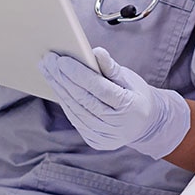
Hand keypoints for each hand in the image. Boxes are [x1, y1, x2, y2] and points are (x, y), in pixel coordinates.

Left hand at [42, 47, 190, 158]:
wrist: (146, 124)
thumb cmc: (136, 95)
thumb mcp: (130, 79)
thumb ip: (111, 67)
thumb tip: (95, 52)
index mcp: (129, 106)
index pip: (99, 88)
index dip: (79, 74)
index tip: (61, 59)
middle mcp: (116, 125)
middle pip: (83, 99)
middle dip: (62, 79)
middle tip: (47, 61)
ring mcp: (106, 136)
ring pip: (76, 111)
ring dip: (59, 89)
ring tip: (47, 71)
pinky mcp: (97, 142)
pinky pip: (76, 120)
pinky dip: (65, 103)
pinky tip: (56, 87)